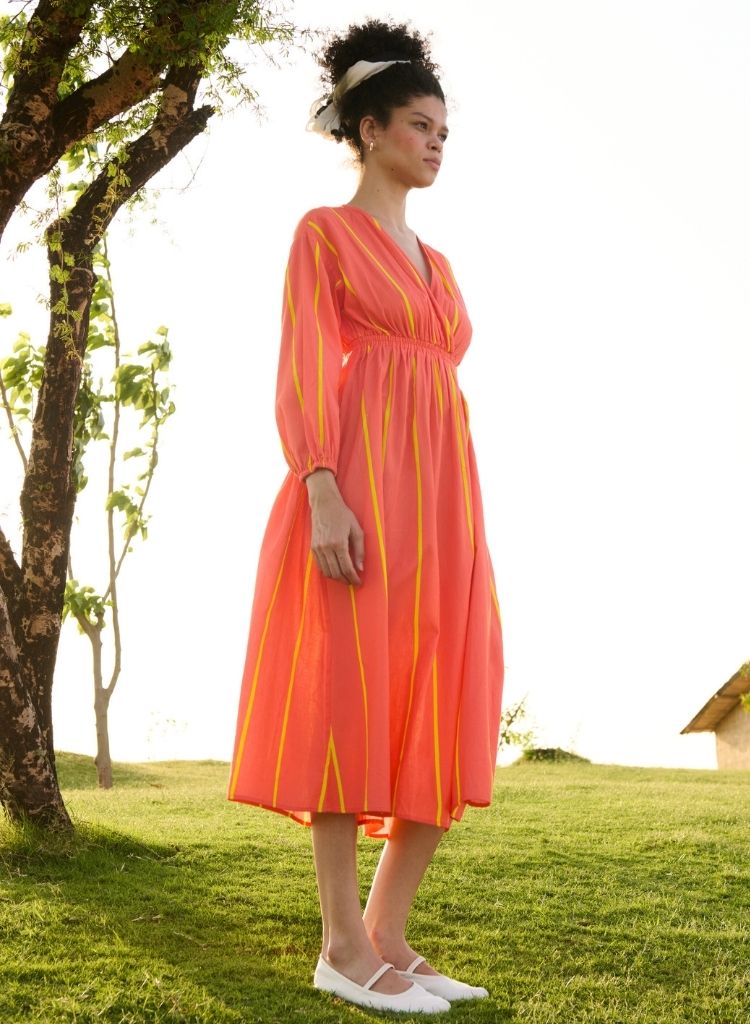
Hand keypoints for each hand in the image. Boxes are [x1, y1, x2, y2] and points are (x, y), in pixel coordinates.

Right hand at [305, 469, 364, 585]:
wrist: (324, 504)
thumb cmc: (343, 515)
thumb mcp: (356, 530)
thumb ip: (360, 550)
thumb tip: (360, 568)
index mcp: (339, 543)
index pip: (347, 568)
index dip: (353, 578)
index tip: (359, 582)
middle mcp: (326, 548)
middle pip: (336, 573)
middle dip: (345, 580)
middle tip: (353, 582)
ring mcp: (318, 548)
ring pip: (327, 572)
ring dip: (336, 578)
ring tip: (345, 578)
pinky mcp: (313, 548)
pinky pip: (320, 566)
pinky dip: (328, 572)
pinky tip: (335, 571)